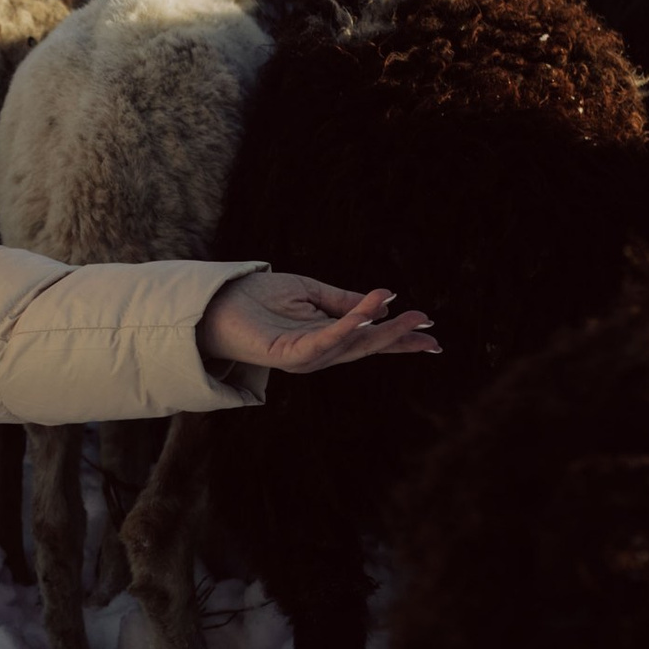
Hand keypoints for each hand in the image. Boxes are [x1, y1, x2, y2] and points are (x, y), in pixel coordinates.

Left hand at [197, 270, 440, 375]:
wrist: (217, 303)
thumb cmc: (257, 298)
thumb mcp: (309, 291)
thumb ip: (343, 300)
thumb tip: (380, 303)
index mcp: (326, 336)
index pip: (370, 338)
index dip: (400, 335)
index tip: (431, 331)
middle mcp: (319, 351)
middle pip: (367, 346)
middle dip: (399, 337)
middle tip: (429, 326)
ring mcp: (305, 357)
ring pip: (351, 345)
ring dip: (380, 329)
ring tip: (407, 313)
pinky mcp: (289, 355)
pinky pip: (324, 342)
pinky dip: (347, 328)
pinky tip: (367, 315)